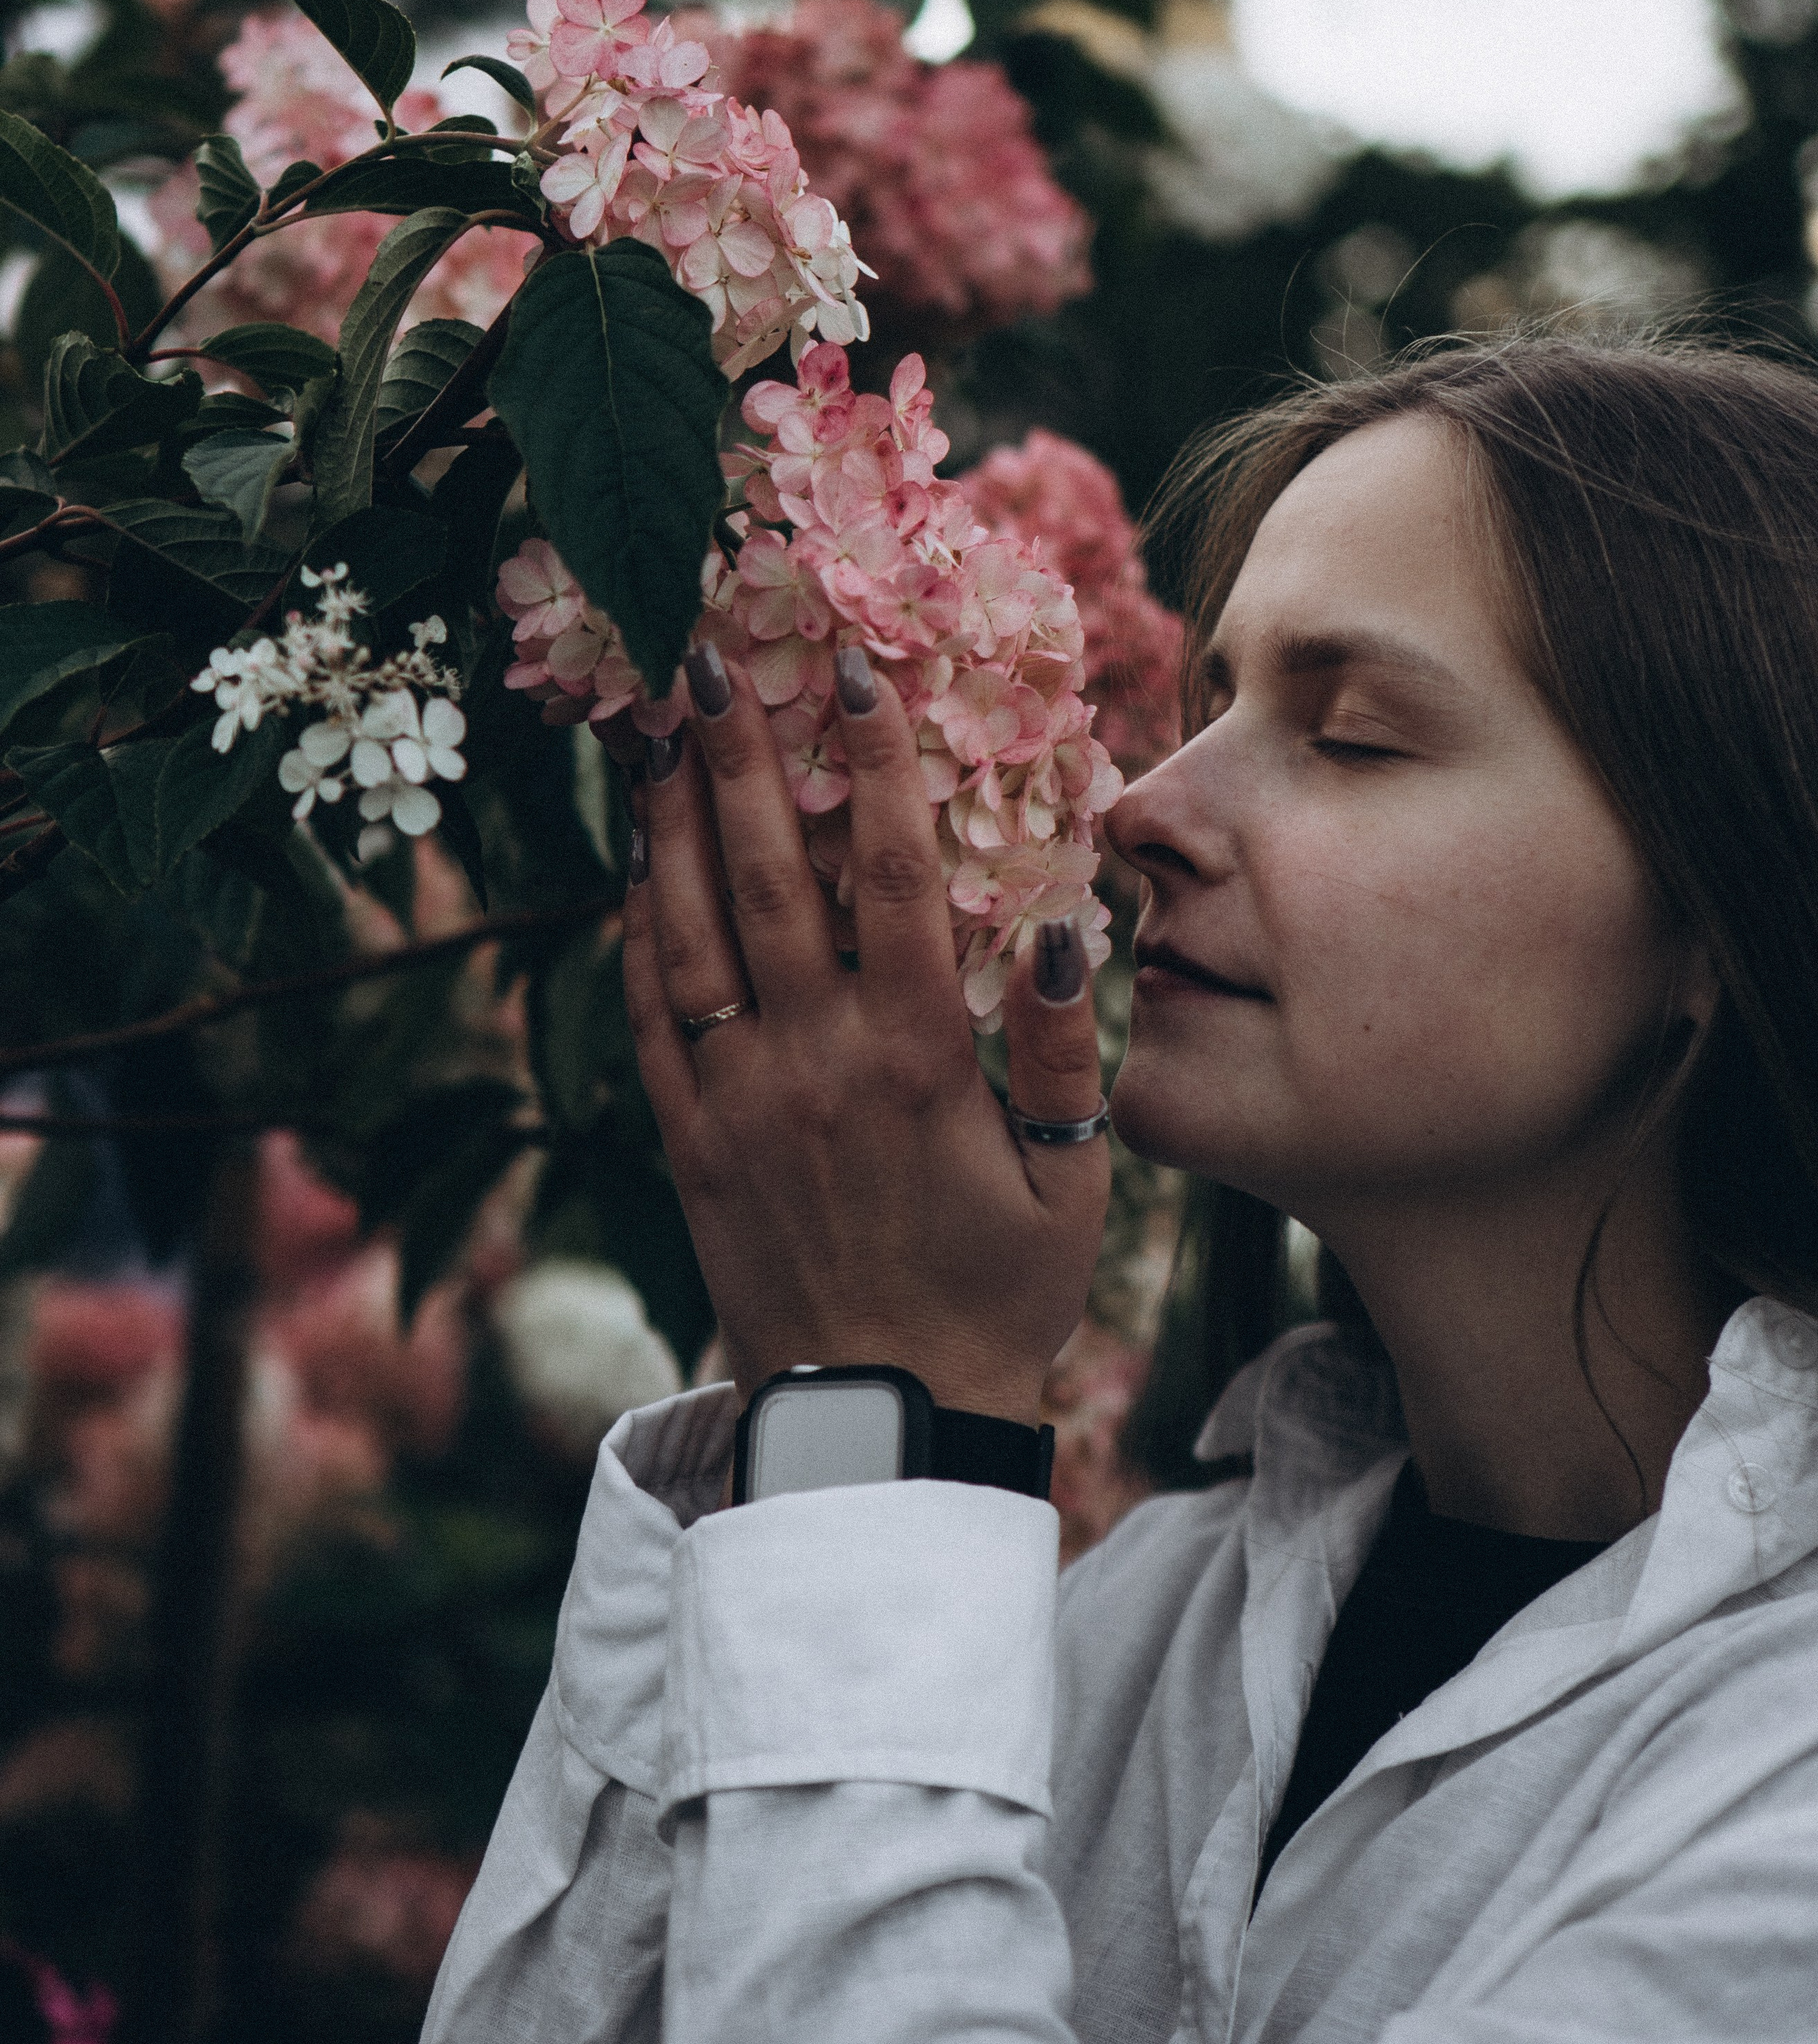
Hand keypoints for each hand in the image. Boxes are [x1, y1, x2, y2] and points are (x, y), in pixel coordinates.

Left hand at [619, 642, 1109, 1424]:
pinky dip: (635, 932)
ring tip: (656, 731)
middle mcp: (811, 1061)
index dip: (872, 767)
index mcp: (913, 1059)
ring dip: (668, 823)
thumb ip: (1062, 1055)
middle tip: (709, 656)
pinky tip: (633, 867)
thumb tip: (1052, 927)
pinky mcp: (688, 1140)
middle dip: (737, 756)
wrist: (880, 1420)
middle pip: (764, 875)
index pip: (887, 876)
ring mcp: (736, 1099)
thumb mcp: (1071, 1185)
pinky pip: (649, 1015)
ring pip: (687, 931)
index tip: (855, 676)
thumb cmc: (995, 1295)